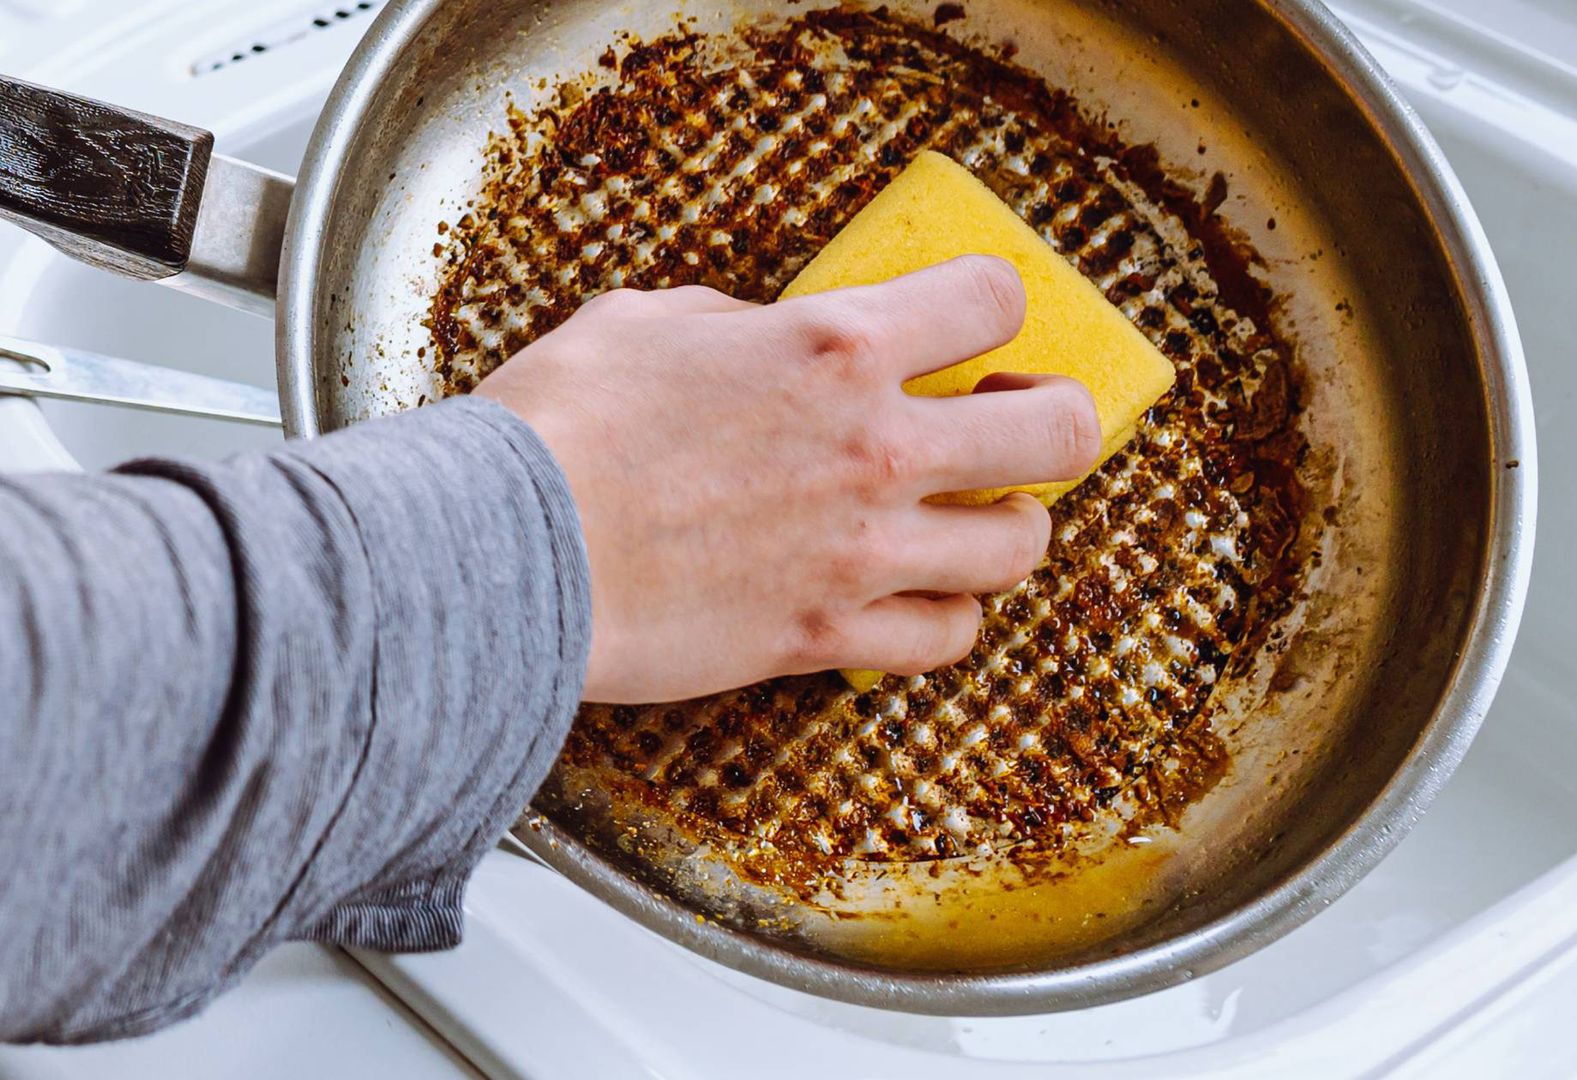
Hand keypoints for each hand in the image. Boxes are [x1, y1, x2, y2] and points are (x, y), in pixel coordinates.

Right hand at [476, 256, 1100, 702]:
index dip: (997, 304)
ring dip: (1006, 528)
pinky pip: (944, 641)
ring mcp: (862, 551)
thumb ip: (736, 323)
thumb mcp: (646, 320)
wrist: (504, 551)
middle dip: (1053, 420)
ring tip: (973, 520)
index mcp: (835, 346)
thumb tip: (763, 337)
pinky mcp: (826, 636)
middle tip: (1015, 423)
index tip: (978, 326)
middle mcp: (876, 447)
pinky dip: (944, 620)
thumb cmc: (560, 429)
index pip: (992, 300)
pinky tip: (916, 600)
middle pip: (1057, 432)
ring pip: (1017, 548)